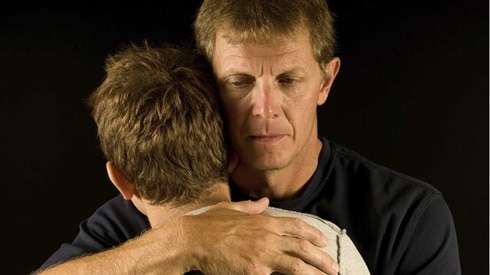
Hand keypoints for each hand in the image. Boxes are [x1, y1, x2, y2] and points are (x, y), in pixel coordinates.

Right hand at [181, 198, 338, 273]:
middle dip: (322, 258)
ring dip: (315, 272)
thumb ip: (251, 207)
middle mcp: (267, 237)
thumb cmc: (209, 223)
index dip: (312, 233)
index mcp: (263, 221)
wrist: (192, 239)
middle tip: (335, 266)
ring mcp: (262, 255)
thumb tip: (265, 202)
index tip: (323, 240)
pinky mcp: (254, 271)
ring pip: (297, 265)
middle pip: (302, 247)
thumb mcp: (231, 208)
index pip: (295, 226)